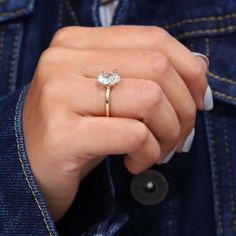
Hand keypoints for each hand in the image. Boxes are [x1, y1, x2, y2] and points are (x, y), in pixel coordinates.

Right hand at [23, 26, 209, 220]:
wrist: (31, 163)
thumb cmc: (78, 129)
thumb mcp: (109, 94)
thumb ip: (146, 76)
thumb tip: (199, 69)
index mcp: (76, 43)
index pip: (153, 39)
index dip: (190, 70)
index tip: (199, 100)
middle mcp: (64, 60)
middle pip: (158, 68)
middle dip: (184, 108)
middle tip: (181, 136)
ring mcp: (60, 94)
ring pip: (150, 100)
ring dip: (168, 134)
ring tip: (158, 152)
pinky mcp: (63, 133)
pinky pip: (133, 135)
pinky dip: (148, 153)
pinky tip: (136, 163)